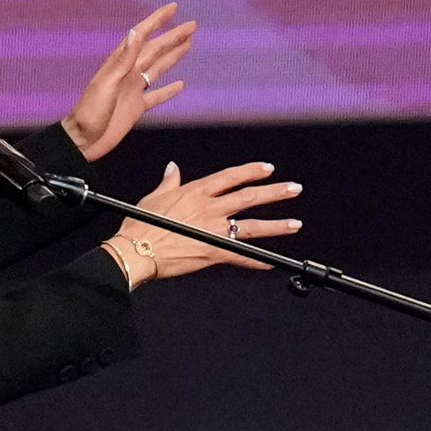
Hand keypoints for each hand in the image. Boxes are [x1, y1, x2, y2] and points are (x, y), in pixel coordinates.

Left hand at [62, 3, 196, 163]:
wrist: (83, 141)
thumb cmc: (90, 113)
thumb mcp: (108, 84)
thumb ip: (124, 59)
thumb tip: (136, 32)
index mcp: (121, 64)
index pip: (143, 35)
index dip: (158, 21)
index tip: (173, 8)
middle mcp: (129, 73)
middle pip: (156, 50)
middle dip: (174, 37)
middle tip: (192, 25)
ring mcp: (133, 90)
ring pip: (159, 68)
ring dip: (173, 56)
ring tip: (189, 45)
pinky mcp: (136, 107)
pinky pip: (157, 95)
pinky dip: (169, 90)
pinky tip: (181, 84)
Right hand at [105, 161, 303, 288]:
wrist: (136, 250)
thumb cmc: (140, 225)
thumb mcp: (154, 197)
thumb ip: (169, 182)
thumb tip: (172, 168)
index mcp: (196, 192)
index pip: (230, 177)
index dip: (251, 171)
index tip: (268, 169)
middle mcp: (209, 208)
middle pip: (248, 197)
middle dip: (274, 192)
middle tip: (294, 189)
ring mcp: (213, 230)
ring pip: (251, 225)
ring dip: (275, 225)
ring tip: (295, 223)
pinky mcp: (213, 252)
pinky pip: (240, 256)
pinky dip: (256, 261)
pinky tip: (271, 262)